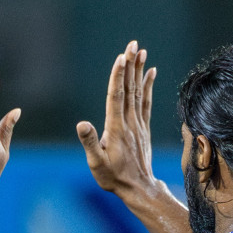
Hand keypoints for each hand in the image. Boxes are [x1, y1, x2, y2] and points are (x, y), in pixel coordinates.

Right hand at [77, 41, 161, 197]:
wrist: (138, 188)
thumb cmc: (113, 177)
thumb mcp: (97, 163)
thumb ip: (90, 143)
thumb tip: (82, 124)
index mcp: (116, 128)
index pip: (116, 96)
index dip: (118, 76)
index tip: (121, 57)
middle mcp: (129, 122)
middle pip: (130, 88)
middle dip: (130, 65)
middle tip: (132, 44)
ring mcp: (138, 124)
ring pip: (139, 91)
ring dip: (139, 70)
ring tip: (141, 51)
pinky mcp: (143, 127)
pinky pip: (147, 102)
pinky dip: (148, 85)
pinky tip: (151, 72)